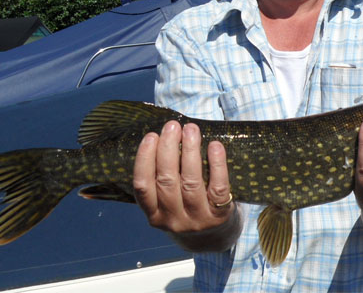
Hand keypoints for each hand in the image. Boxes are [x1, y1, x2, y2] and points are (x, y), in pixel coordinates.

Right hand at [133, 121, 235, 238]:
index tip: (151, 136)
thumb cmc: (186, 207)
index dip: (144, 160)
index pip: (143, 187)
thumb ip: (162, 176)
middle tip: (173, 126)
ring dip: (190, 152)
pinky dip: (217, 165)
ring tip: (191, 130)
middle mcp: (173, 220)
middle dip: (168, 149)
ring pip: (191, 183)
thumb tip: (163, 135)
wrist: (214, 237)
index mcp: (154, 214)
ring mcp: (197, 220)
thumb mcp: (167, 200)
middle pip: (167, 181)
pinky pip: (218, 188)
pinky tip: (215, 146)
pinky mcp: (220, 215)